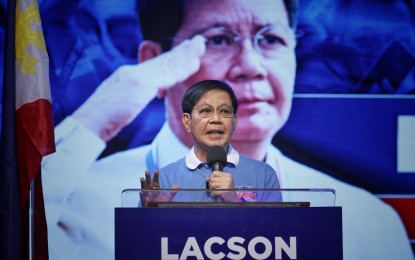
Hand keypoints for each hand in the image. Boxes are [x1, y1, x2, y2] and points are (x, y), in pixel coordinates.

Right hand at [72, 35, 205, 140]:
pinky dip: (181, 68)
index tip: (185, 53)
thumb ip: (133, 96)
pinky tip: (194, 63)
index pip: (154, 65)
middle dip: (182, 51)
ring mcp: (135, 77)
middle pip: (162, 60)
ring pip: (166, 64)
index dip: (171, 58)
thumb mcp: (118, 104)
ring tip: (200, 46)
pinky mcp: (138, 84)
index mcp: (127, 76)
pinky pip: (166, 75)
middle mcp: (131, 72)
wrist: (87, 124)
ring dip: (186, 55)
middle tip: (198, 42)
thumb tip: (144, 94)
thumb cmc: (100, 120)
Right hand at [139, 170, 178, 206]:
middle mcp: (150, 191)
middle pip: (148, 183)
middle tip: (147, 171)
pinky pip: (142, 198)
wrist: (156, 213)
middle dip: (147, 177)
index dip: (156, 176)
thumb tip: (178, 185)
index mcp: (155, 189)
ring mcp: (146, 196)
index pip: (155, 181)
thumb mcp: (168, 198)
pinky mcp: (144, 202)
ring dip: (143, 183)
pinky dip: (141, 195)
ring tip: (142, 178)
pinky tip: (141, 191)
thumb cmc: (161, 204)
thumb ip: (172, 192)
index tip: (156, 171)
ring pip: (144, 188)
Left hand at [206, 171, 237, 201]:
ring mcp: (226, 185)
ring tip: (214, 191)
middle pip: (212, 179)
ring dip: (211, 189)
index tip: (211, 181)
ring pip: (212, 184)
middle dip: (211, 184)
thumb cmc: (227, 189)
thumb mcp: (223, 181)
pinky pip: (214, 191)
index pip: (215, 173)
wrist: (234, 198)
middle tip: (213, 187)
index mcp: (227, 175)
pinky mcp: (224, 191)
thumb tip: (206, 179)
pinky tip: (214, 195)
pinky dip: (213, 194)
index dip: (211, 177)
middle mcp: (227, 179)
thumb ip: (215, 179)